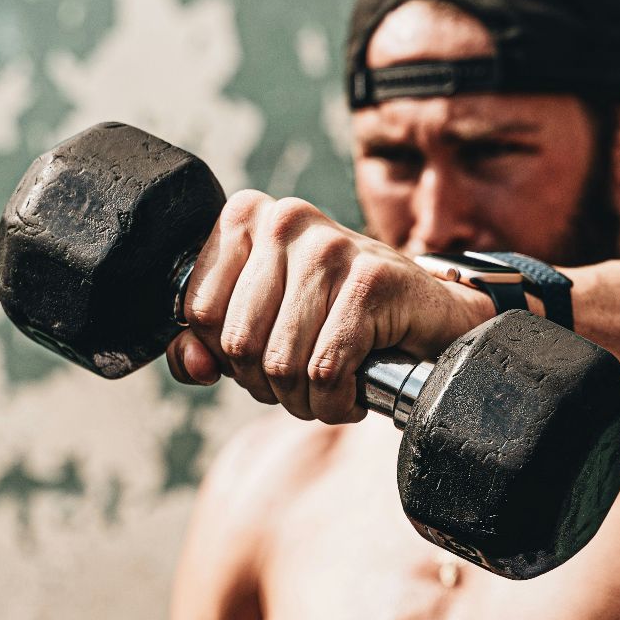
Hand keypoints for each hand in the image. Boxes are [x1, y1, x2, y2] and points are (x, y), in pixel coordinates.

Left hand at [168, 190, 494, 423]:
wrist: (429, 315)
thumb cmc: (338, 318)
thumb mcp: (263, 324)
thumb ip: (207, 344)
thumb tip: (190, 365)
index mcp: (248, 217)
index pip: (198, 311)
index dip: (226, 357)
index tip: (264, 360)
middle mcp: (286, 219)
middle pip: (238, 341)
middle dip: (267, 385)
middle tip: (301, 384)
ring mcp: (330, 246)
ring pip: (280, 362)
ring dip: (303, 400)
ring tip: (329, 390)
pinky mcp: (371, 281)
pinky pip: (325, 370)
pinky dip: (335, 402)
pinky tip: (351, 394)